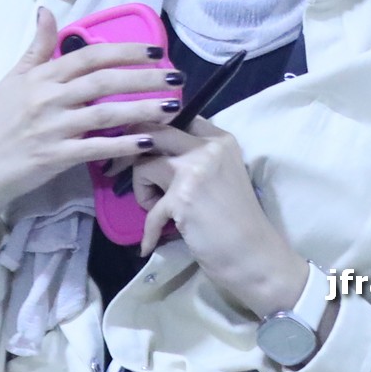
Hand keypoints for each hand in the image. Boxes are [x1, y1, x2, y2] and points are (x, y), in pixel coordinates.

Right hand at [0, 9, 178, 267]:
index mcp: (41, 77)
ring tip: (172, 107)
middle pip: (104, 82)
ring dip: (142, 110)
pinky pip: (95, 149)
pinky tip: (147, 141)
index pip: (89, 56)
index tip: (155, 49)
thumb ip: (36, 48)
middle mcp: (49, 98)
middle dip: (143, 77)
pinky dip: (122, 145)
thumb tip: (45, 10)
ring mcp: (53, 128)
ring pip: (105, 115)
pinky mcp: (55, 157)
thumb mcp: (13, 79)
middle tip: (176, 75)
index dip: (124, 50)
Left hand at [132, 115, 308, 314]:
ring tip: (156, 212)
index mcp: (221, 139)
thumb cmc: (237, 220)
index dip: (151, 129)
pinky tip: (150, 243)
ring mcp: (196, 170)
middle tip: (117, 170)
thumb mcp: (220, 176)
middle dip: (129, 150)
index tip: (139, 148)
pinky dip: (148, 230)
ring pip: (143, 164)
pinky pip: (149, 207)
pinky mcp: (183, 197)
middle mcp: (209, 147)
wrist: (254, 256)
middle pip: (153, 131)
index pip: (177, 115)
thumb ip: (194, 158)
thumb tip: (150, 149)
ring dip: (141, 190)